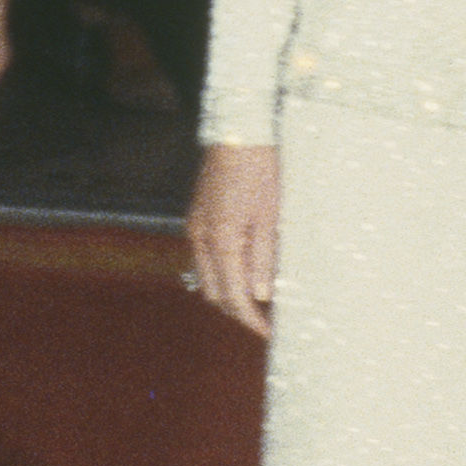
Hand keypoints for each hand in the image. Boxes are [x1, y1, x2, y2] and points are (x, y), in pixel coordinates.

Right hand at [186, 140, 280, 339]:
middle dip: (239, 311)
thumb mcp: (270, 217)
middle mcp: (201, 238)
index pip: (234, 296)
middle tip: (266, 320)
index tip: (269, 333)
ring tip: (257, 300)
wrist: (240, 132)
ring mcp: (195, 227)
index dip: (251, 320)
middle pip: (215, 292)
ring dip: (229, 293)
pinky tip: (242, 272)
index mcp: (221, 240)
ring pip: (207, 277)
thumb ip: (263, 258)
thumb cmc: (260, 170)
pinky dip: (221, 273)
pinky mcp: (197, 217)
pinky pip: (205, 258)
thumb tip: (261, 295)